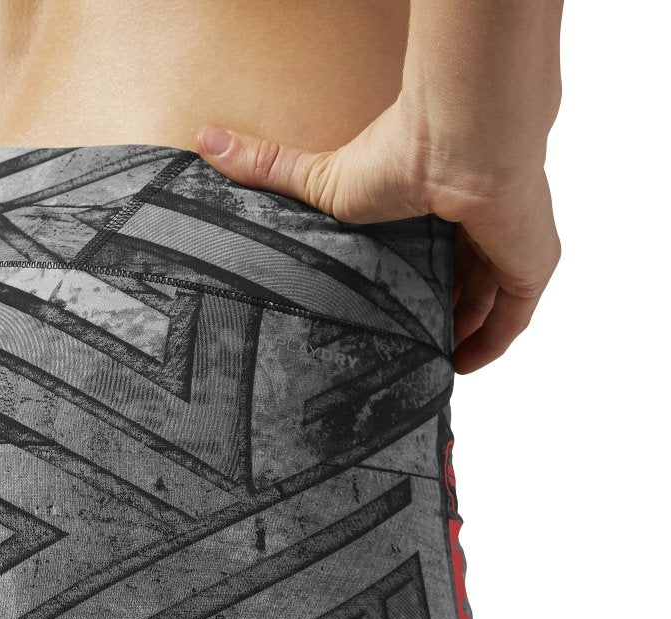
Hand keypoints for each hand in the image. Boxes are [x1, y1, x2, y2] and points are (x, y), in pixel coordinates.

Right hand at [194, 102, 559, 372]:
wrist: (460, 143)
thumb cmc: (398, 155)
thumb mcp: (320, 182)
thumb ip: (267, 168)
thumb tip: (200, 137)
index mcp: (432, 206)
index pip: (425, 256)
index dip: (406, 290)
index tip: (382, 320)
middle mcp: (474, 226)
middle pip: (458, 284)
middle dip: (433, 318)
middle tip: (400, 355)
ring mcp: (507, 246)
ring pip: (488, 304)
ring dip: (459, 336)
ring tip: (422, 369)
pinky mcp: (530, 265)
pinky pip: (515, 318)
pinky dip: (491, 346)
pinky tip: (461, 369)